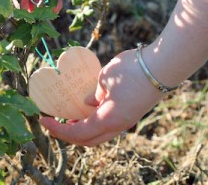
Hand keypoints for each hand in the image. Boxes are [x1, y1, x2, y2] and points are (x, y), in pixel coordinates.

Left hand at [40, 49, 164, 145]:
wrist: (164, 65)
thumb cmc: (133, 70)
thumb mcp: (105, 78)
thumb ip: (94, 93)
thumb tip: (87, 103)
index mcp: (109, 119)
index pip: (78, 133)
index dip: (58, 130)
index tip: (44, 120)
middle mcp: (119, 126)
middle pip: (89, 141)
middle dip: (70, 135)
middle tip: (55, 123)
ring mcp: (128, 121)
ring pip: (101, 134)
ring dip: (83, 129)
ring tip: (70, 118)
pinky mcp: (133, 113)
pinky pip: (110, 124)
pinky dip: (95, 121)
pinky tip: (88, 109)